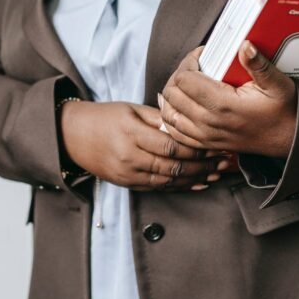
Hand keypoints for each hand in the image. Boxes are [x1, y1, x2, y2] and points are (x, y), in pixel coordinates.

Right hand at [60, 100, 227, 190]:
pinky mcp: (127, 183)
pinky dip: (180, 187)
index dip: (197, 148)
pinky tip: (198, 184)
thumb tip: (188, 122)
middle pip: (173, 166)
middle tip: (224, 162)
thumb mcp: (131, 110)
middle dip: (202, 166)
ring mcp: (128, 173)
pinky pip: (158, 188)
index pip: (171, 145)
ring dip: (196, 179)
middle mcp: (130, 157)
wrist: (73, 136)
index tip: (216, 144)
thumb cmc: (106, 117)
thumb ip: (159, 117)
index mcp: (132, 133)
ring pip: (169, 180)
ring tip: (217, 174)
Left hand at [159, 41, 296, 157]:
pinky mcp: (204, 144)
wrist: (288, 140)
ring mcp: (204, 136)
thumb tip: (245, 44)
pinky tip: (181, 104)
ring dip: (172, 95)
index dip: (189, 61)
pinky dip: (172, 116)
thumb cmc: (283, 110)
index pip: (184, 79)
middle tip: (194, 66)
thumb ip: (258, 64)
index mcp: (223, 105)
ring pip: (168, 113)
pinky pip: (174, 131)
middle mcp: (209, 122)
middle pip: (171, 94)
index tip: (203, 55)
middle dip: (178, 75)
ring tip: (186, 83)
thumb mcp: (277, 83)